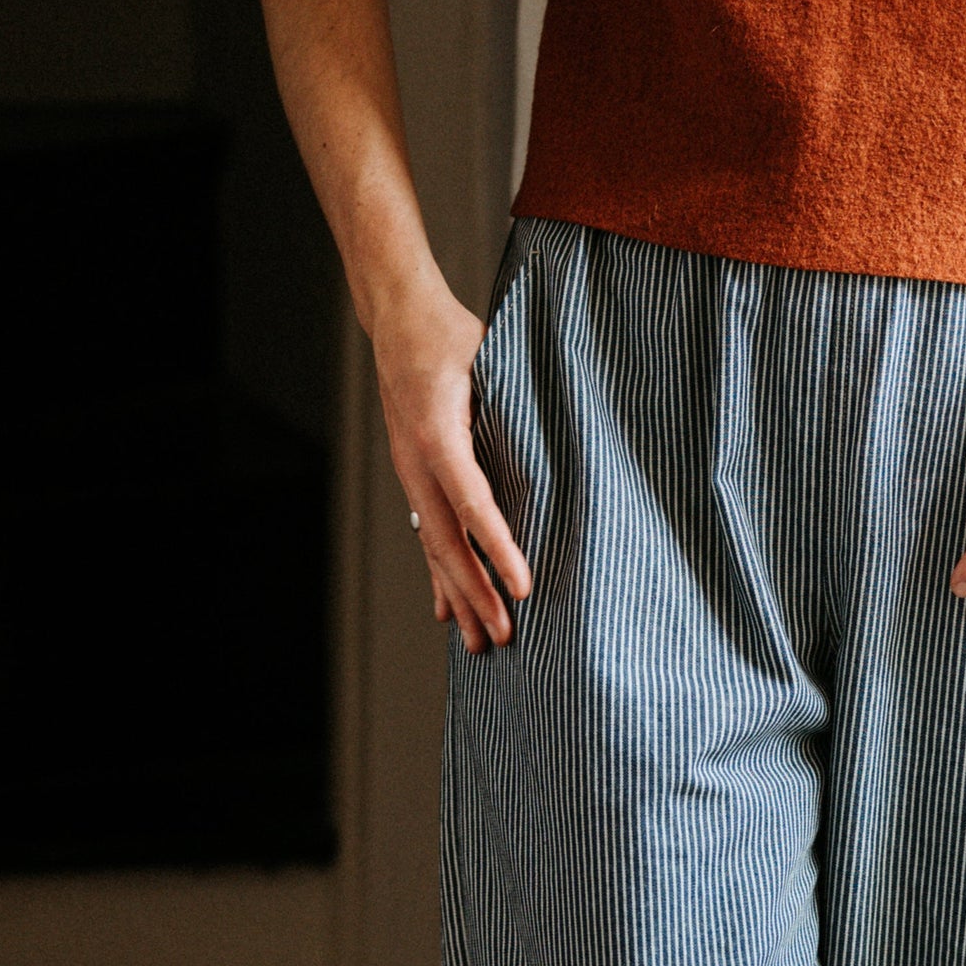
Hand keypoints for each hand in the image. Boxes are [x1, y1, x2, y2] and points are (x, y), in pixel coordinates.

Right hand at [373, 274, 531, 650]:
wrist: (401, 321)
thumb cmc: (454, 337)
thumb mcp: (491, 359)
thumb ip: (514, 402)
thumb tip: (564, 437)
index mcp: (439, 435)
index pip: (474, 503)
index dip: (499, 549)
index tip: (523, 588)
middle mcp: (417, 463)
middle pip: (447, 542)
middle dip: (477, 594)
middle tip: (504, 638)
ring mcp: (411, 474)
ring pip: (434, 548)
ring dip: (458, 598)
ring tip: (476, 644)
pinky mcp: (415, 477)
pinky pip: (429, 535)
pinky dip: (441, 576)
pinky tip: (447, 611)